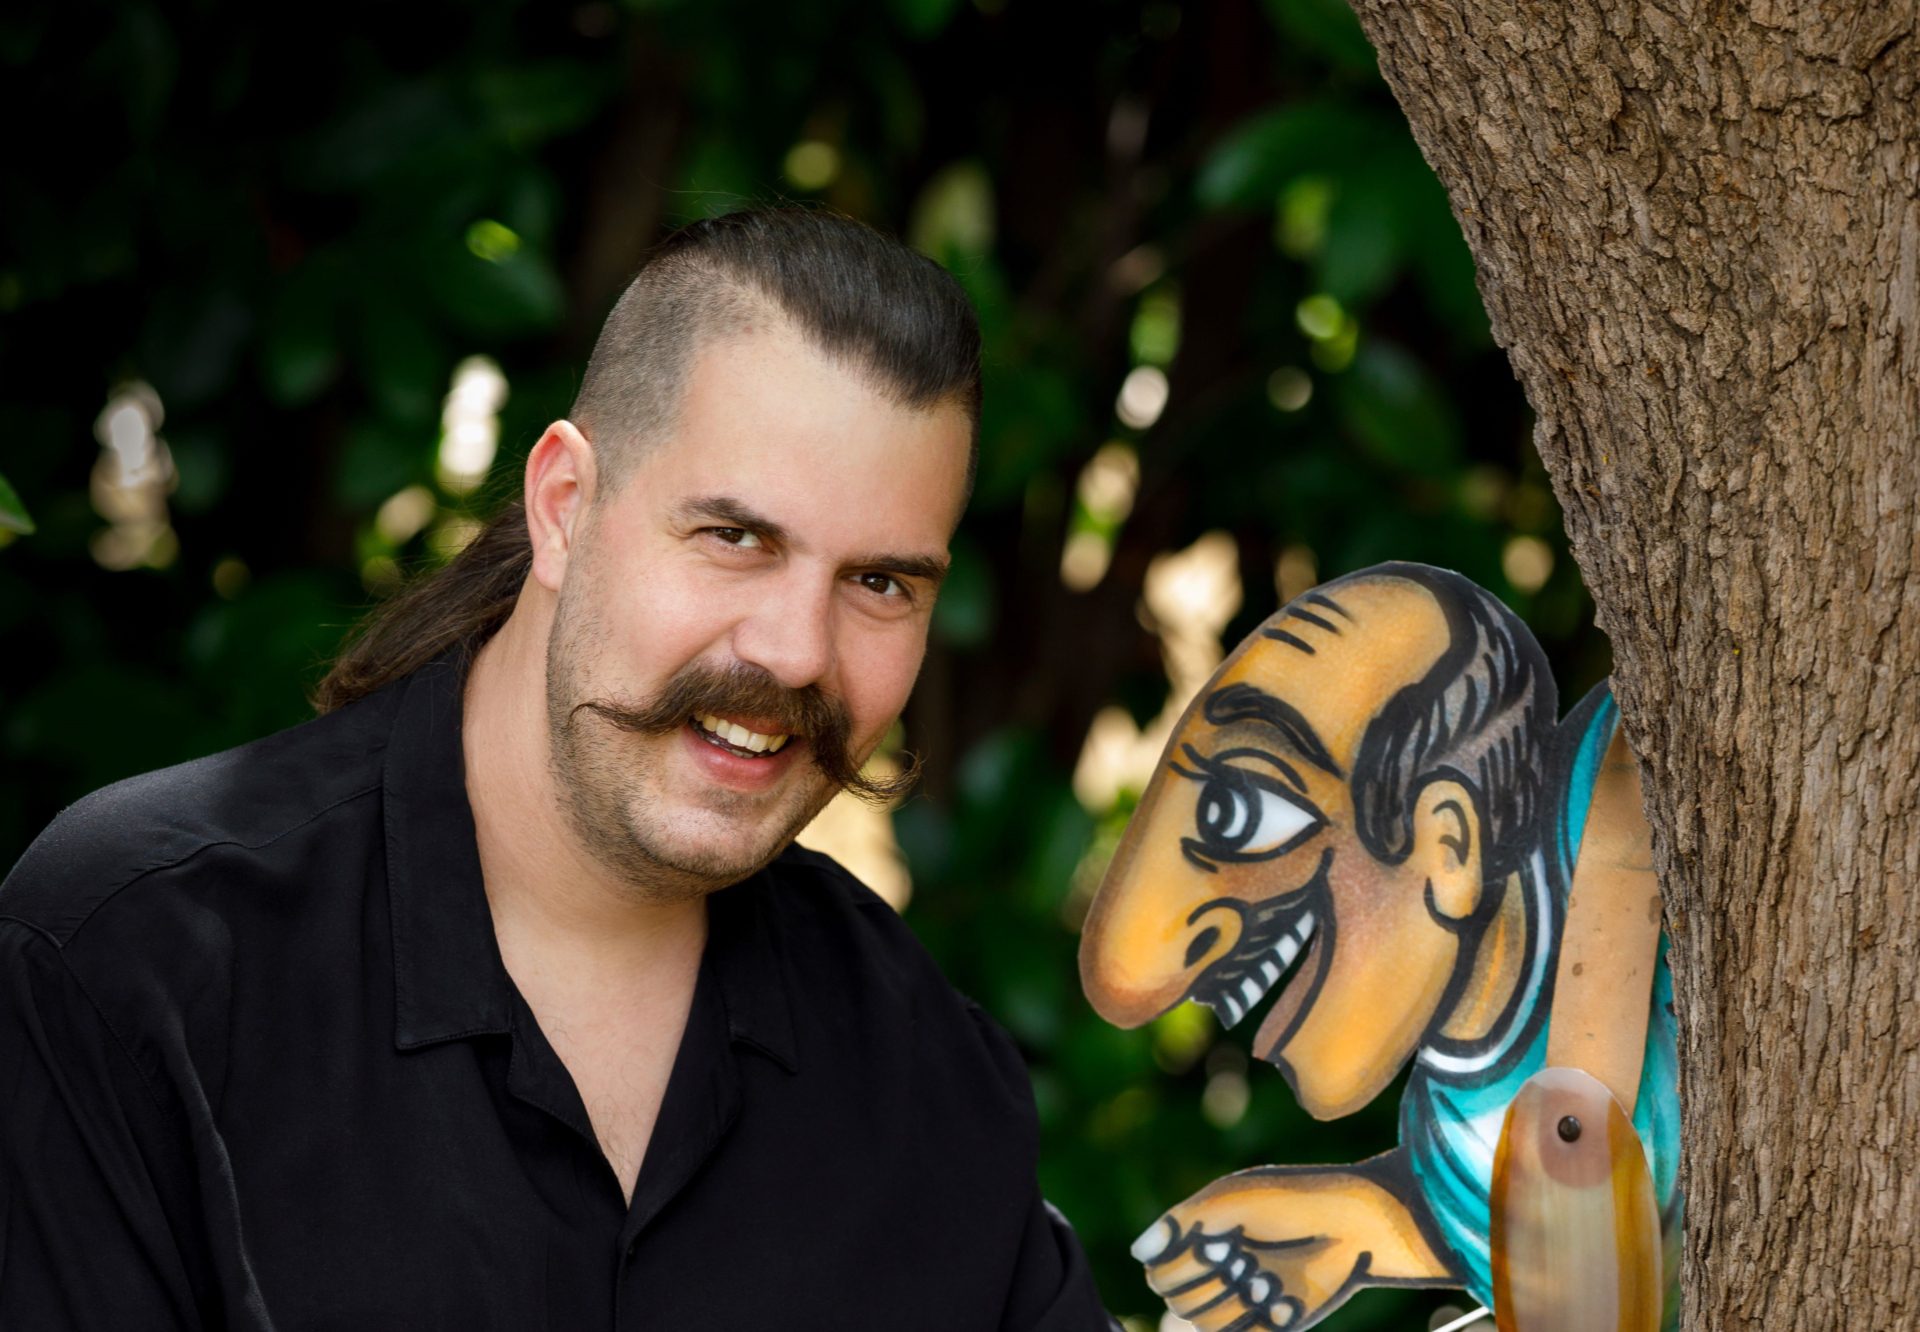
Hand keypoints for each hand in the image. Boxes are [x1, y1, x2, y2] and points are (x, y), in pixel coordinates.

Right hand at [1127, 1164, 1446, 1330]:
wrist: (1356, 1224)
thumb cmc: (1291, 1200)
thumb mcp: (1230, 1199)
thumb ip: (1180, 1222)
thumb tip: (1138, 1253)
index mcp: (1205, 1234)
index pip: (1159, 1268)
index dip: (1175, 1264)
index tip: (1209, 1243)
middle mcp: (1220, 1266)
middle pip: (1177, 1299)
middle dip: (1205, 1281)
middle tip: (1243, 1257)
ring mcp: (1245, 1296)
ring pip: (1204, 1321)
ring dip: (1229, 1301)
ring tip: (1264, 1275)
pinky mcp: (1272, 1321)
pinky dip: (1249, 1322)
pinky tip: (1278, 1295)